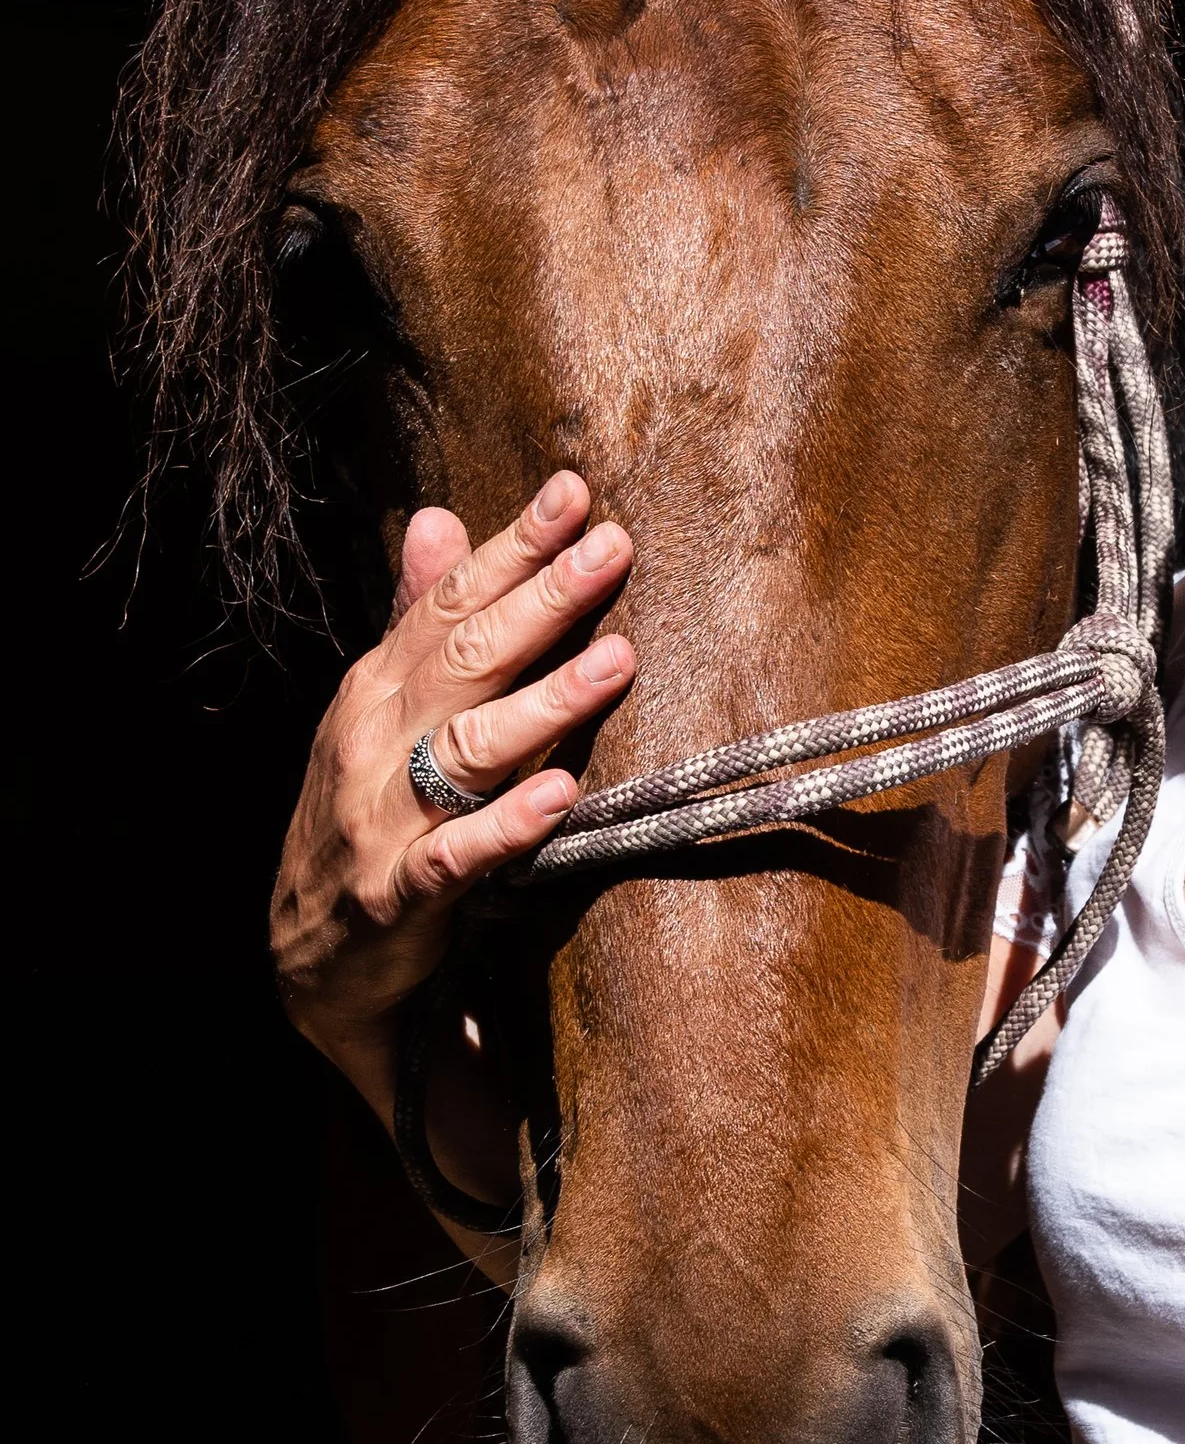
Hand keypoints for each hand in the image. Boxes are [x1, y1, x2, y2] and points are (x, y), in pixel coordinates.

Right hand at [269, 473, 634, 1088]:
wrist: (310, 950)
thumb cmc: (366, 810)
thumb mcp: (382, 706)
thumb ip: (417, 617)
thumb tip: (438, 519)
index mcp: (380, 687)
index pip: (452, 601)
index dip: (514, 546)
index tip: (576, 493)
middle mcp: (376, 738)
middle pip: (468, 656)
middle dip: (543, 598)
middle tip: (612, 546)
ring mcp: (384, 815)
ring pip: (469, 748)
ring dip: (544, 702)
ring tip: (616, 660)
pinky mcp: (400, 893)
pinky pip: (458, 855)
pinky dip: (508, 825)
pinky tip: (562, 793)